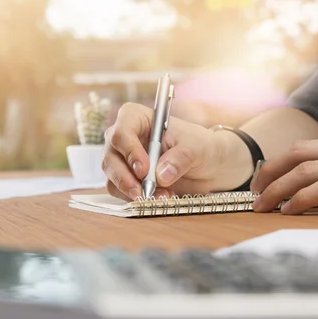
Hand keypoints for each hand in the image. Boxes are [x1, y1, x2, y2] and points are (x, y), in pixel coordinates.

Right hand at [102, 103, 252, 199]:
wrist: (206, 166)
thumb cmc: (200, 146)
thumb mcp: (196, 148)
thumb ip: (180, 158)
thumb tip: (161, 175)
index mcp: (138, 119)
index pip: (122, 130)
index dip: (129, 150)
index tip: (144, 169)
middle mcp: (125, 138)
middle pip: (111, 157)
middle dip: (126, 178)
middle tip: (145, 192)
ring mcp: (122, 160)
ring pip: (112, 178)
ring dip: (133, 191)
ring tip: (162, 197)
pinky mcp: (126, 180)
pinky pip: (121, 192)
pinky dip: (137, 199)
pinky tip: (159, 198)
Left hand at [251, 126, 317, 213]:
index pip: (315, 147)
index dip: (285, 161)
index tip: (270, 176)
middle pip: (301, 152)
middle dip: (270, 170)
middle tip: (254, 189)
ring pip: (307, 169)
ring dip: (277, 187)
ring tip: (261, 204)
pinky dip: (302, 198)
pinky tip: (290, 210)